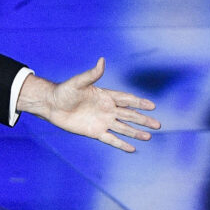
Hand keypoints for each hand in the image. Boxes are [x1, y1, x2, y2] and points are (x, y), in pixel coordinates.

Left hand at [18, 58, 160, 151]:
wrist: (51, 105)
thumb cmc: (64, 91)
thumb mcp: (78, 82)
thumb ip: (92, 74)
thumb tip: (102, 60)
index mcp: (105, 96)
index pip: (126, 99)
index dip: (139, 102)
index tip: (152, 105)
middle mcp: (106, 109)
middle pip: (129, 115)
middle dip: (143, 119)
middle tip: (158, 124)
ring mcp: (102, 121)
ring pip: (123, 128)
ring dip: (135, 132)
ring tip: (149, 136)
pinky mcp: (94, 131)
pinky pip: (110, 139)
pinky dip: (121, 144)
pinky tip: (132, 148)